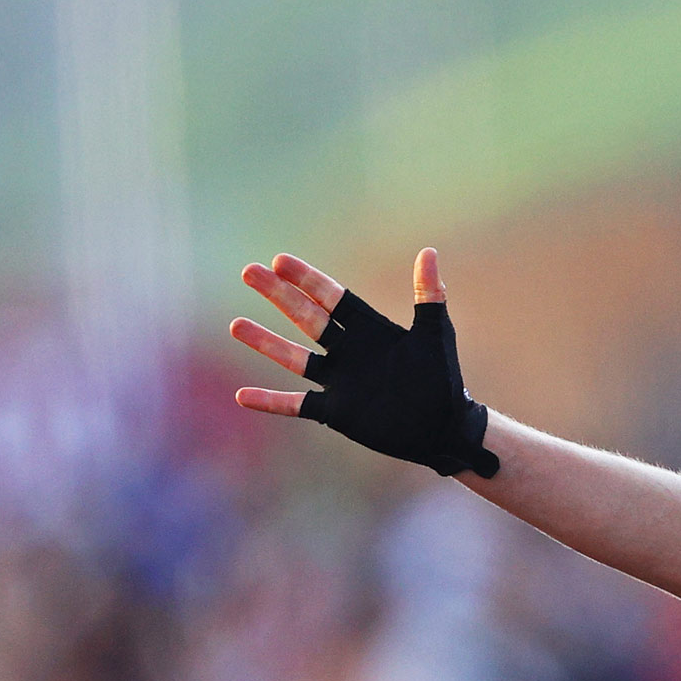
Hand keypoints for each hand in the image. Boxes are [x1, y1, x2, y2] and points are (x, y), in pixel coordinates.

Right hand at [228, 248, 497, 476]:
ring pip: (294, 358)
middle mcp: (349, 351)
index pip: (332, 298)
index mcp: (370, 330)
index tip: (279, 260)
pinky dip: (271, 401)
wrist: (445, 428)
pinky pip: (296, 404)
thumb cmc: (443, 379)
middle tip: (248, 272)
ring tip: (235, 325)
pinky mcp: (335, 411)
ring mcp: (339, 381)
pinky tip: (241, 396)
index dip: (307, 279)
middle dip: (278, 296)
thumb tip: (428, 251)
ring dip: (265, 342)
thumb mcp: (435, 335)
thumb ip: (429, 295)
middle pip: (307, 318)